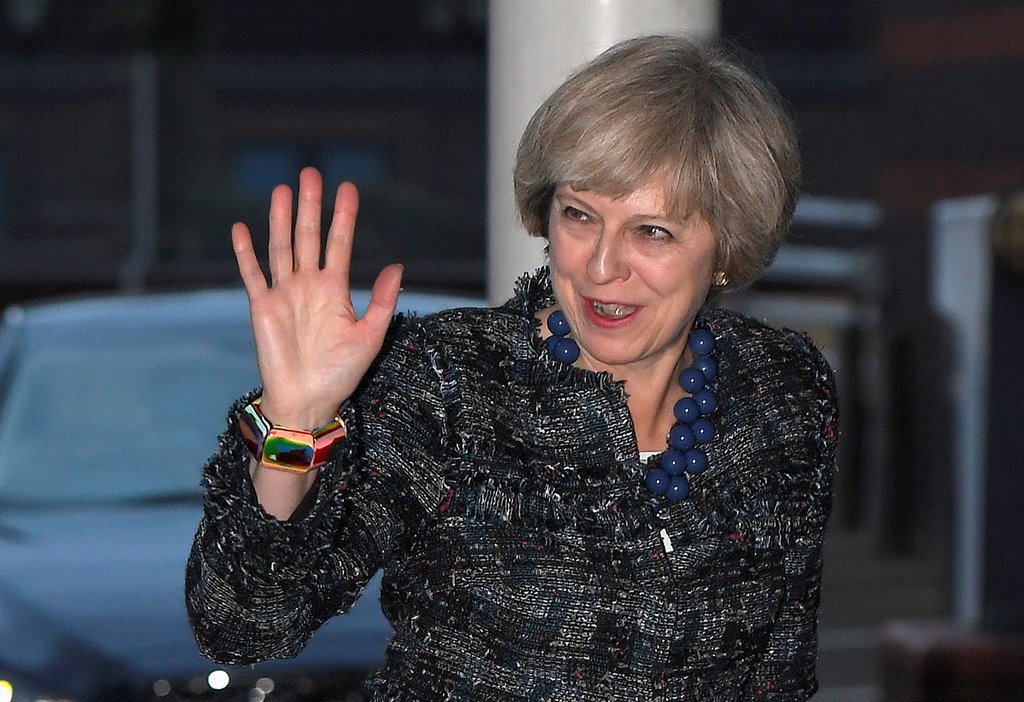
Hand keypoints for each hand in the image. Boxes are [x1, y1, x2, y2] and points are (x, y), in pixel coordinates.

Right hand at [232, 167, 402, 428]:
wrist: (307, 401)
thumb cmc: (340, 373)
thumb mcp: (370, 336)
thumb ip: (382, 301)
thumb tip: (397, 266)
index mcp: (335, 290)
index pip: (340, 244)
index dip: (343, 216)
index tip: (348, 187)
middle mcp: (308, 286)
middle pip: (309, 236)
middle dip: (311, 206)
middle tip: (311, 172)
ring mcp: (284, 294)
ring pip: (282, 247)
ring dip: (282, 219)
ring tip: (283, 189)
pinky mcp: (261, 307)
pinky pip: (253, 274)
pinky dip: (246, 252)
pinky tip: (242, 227)